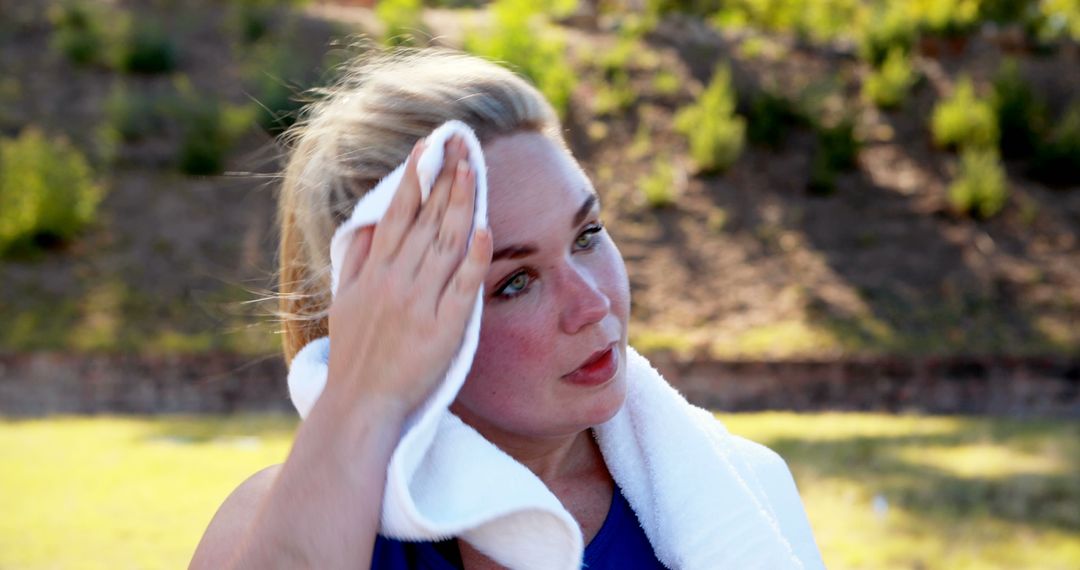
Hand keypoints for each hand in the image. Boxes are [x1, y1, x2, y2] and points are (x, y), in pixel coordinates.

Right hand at [323, 135, 491, 418]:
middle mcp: (396, 281)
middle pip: (426, 220)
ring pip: (446, 243)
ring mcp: (420, 303)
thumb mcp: (345, 300)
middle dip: (444, 178)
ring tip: (473, 169)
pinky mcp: (444, 328)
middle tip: (461, 144)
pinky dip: (474, 257)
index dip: (414, 177)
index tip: (427, 147)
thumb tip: (368, 223)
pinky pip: (462, 286)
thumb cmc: (356, 355)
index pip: (398, 214)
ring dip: (461, 204)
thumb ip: (358, 260)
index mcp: (374, 272)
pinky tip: (485, 228)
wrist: (361, 404)